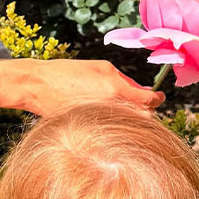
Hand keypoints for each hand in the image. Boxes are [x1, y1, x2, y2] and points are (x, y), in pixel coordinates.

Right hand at [0, 58, 164, 115]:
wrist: (38, 86)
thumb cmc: (69, 73)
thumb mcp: (101, 68)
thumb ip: (124, 81)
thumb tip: (141, 92)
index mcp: (114, 90)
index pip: (148, 101)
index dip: (158, 99)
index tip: (160, 97)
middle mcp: (109, 109)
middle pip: (144, 119)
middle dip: (146, 112)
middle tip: (143, 104)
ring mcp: (99, 122)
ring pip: (128, 126)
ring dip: (131, 119)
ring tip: (123, 111)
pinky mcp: (88, 130)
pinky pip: (111, 131)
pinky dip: (114, 126)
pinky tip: (107, 118)